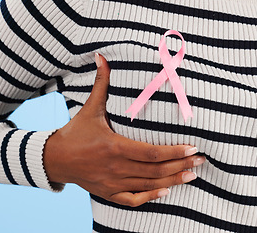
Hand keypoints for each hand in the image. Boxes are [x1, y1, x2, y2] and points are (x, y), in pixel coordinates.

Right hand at [43, 53, 204, 206]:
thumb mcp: (90, 108)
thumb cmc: (75, 132)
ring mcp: (113, 183)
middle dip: (182, 165)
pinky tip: (166, 191)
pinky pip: (133, 200)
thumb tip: (101, 57)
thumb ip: (101, 84)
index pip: (152, 153)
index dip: (175, 152)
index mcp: (114, 146)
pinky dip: (150, 198)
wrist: (55, 159)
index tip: (193, 148)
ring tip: (193, 174)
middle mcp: (116, 167)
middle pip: (156, 170)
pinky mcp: (108, 193)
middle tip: (201, 160)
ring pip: (149, 185)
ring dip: (173, 181)